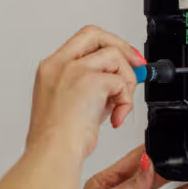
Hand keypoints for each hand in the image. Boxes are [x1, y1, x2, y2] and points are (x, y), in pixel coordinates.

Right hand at [26, 26, 143, 158]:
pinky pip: (121, 81)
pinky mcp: (89, 81)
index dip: (106, 44)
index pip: (81, 40)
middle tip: (137, 66)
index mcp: (50, 69)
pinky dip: (125, 101)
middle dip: (122, 49)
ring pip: (114, 56)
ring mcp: (73, 70)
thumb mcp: (70, 105)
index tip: (123, 58)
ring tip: (118, 107)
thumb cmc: (57, 139)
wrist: (52, 153)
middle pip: (96, 35)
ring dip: (126, 82)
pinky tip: (115, 118)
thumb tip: (118, 83)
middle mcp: (59, 64)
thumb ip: (91, 89)